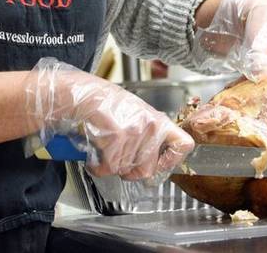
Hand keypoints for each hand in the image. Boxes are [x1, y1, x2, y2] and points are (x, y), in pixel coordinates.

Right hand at [24, 58, 193, 179]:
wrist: (84, 95)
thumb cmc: (106, 102)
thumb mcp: (135, 112)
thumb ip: (148, 133)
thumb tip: (154, 159)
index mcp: (157, 120)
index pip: (183, 145)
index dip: (172, 161)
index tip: (159, 165)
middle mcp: (150, 127)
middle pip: (147, 170)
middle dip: (129, 171)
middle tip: (118, 160)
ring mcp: (134, 134)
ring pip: (125, 170)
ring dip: (110, 166)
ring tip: (102, 150)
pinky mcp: (117, 140)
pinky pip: (108, 168)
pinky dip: (98, 167)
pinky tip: (94, 155)